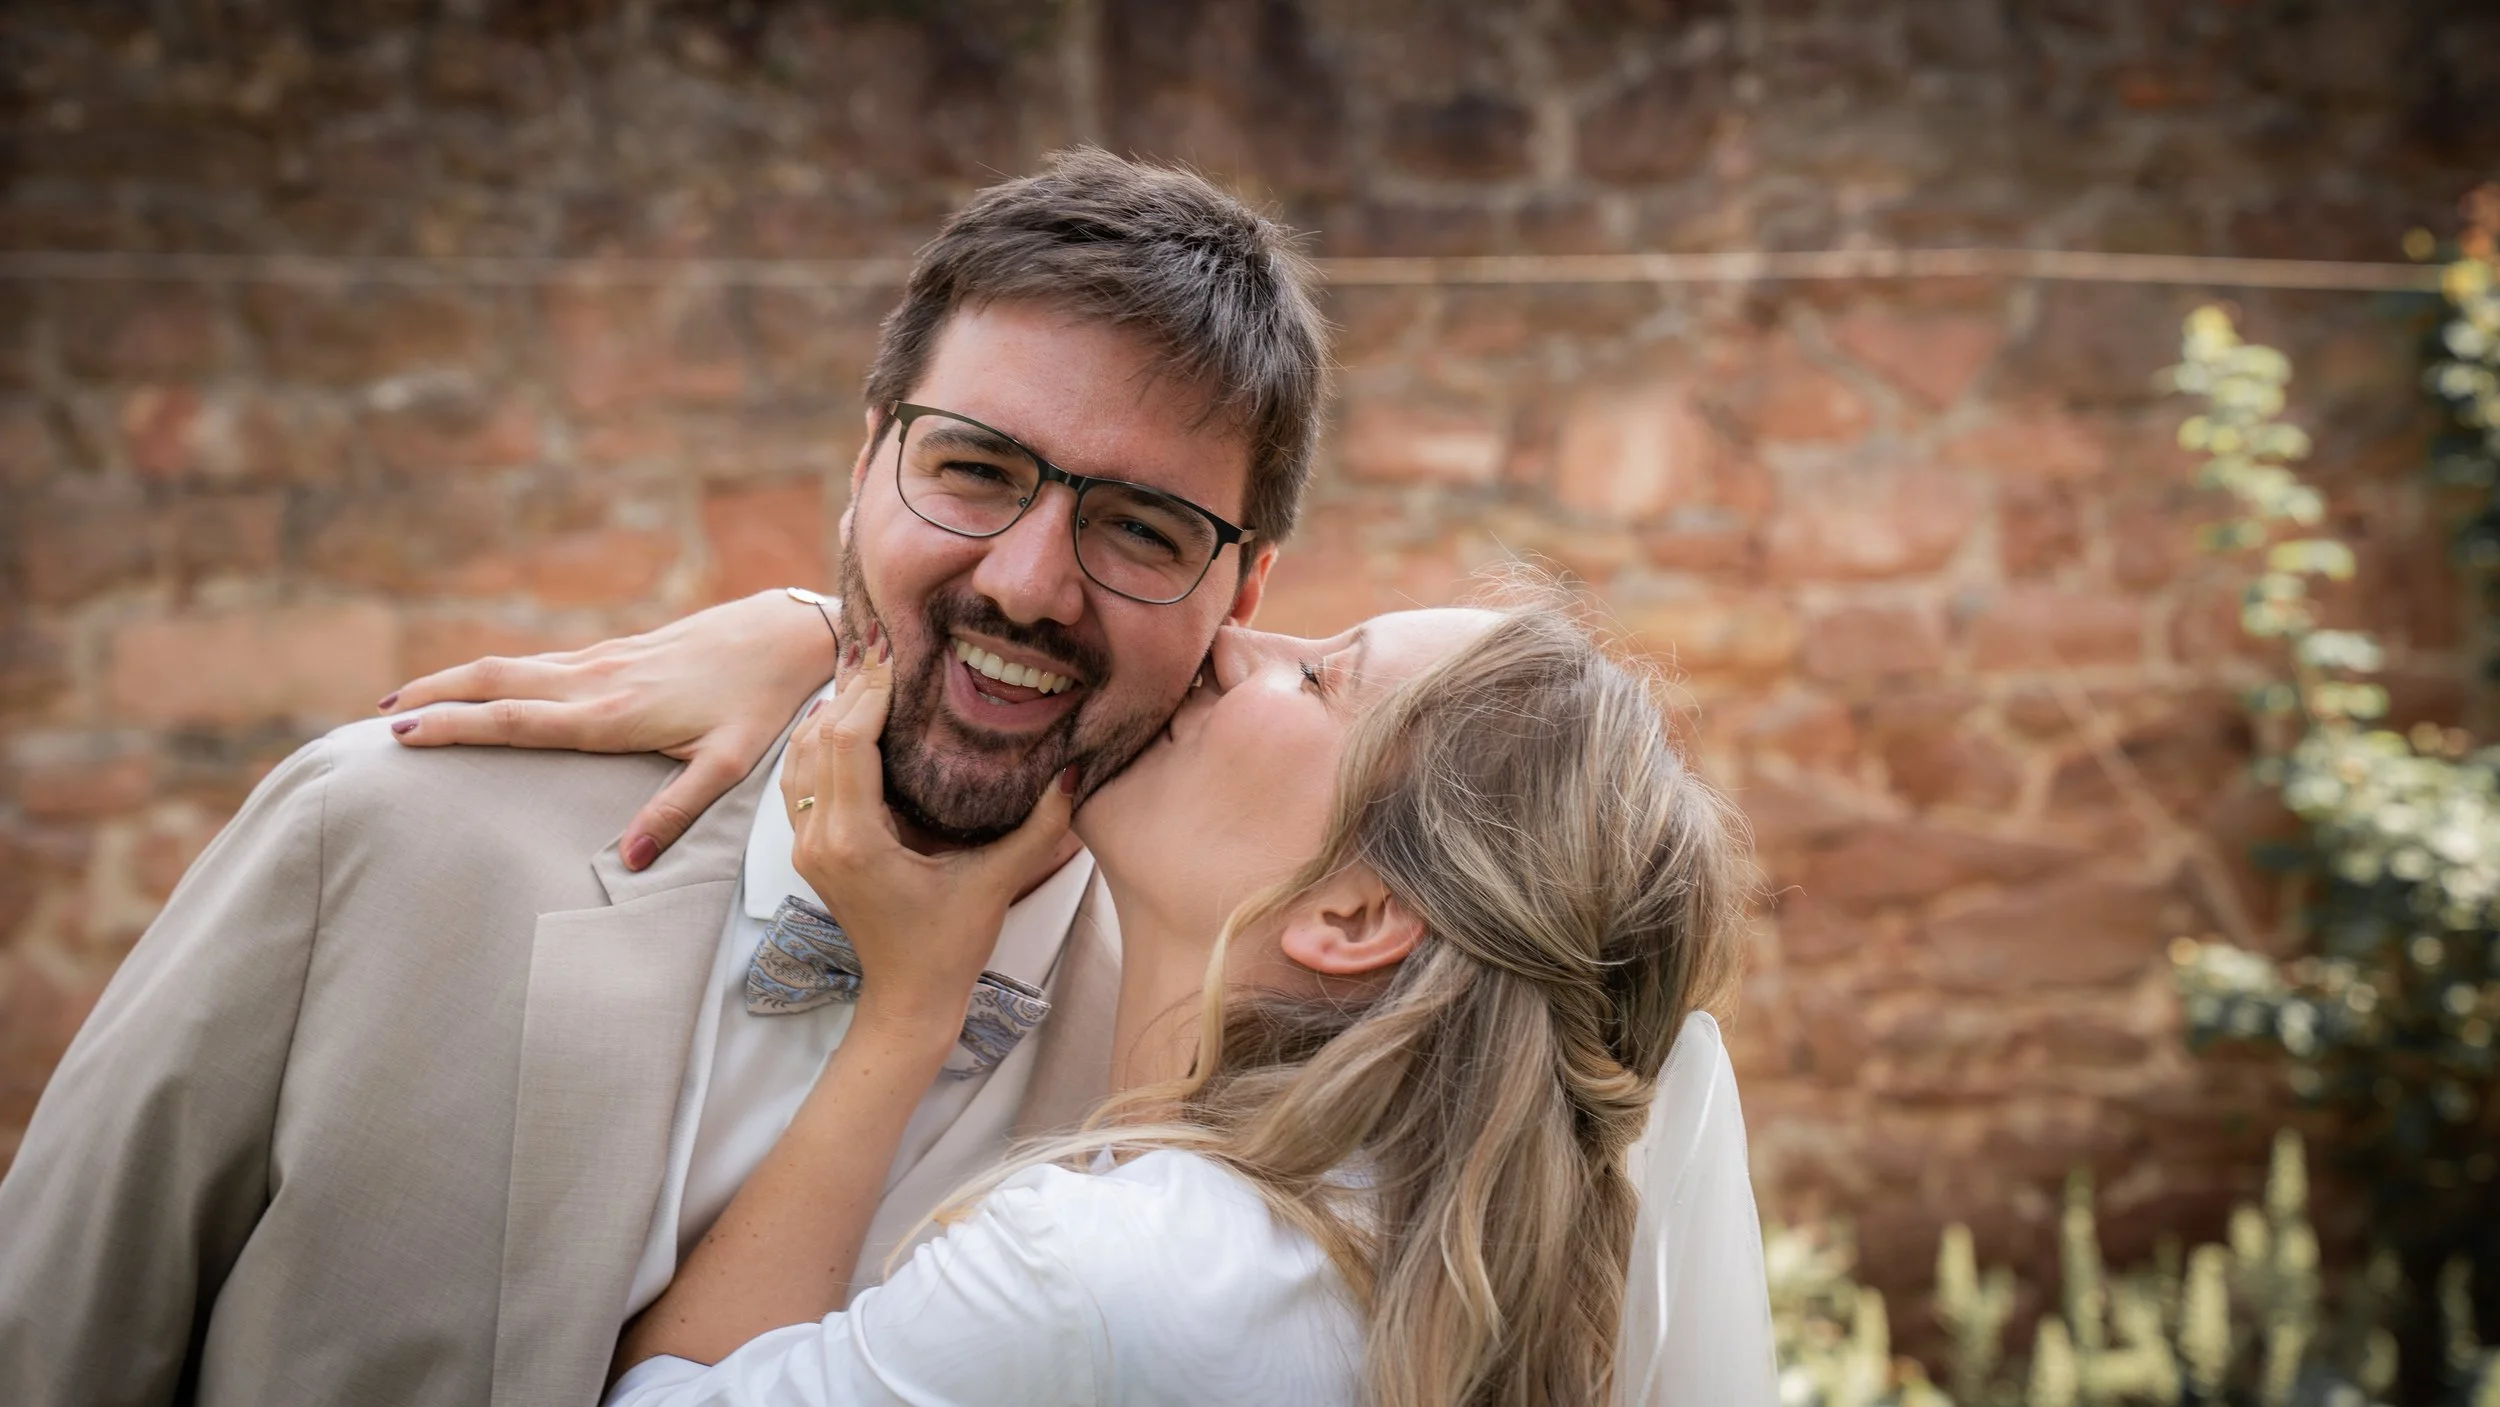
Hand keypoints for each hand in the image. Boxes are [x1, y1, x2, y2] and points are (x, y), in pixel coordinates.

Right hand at [382, 589, 840, 869]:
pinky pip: (539, 662)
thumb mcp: (728, 765)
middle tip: (375, 718)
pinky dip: (496, 675)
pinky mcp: (615, 651)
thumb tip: (634, 861)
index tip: (402, 732)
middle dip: (433, 695)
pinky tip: (482, 687)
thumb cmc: (760, 703)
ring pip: (512, 665)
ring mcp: (602, 660)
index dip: (456, 725)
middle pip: (495, 682)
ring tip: (406, 701)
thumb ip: (678, 812)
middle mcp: (596, 681)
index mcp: (612, 714)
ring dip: (456, 680)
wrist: (785, 632)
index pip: (516, 720)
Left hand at [780, 636, 1074, 1033]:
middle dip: (853, 689)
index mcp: (855, 841)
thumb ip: (1040, 827)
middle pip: (821, 738)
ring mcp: (806, 846)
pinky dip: (819, 741)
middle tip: (886, 647)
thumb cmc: (950, 946)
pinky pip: (800, 779)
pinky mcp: (809, 850)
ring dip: (831, 711)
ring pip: (800, 755)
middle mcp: (818, 839)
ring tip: (868, 672)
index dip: (871, 694)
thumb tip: (1076, 770)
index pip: (848, 742)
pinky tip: (847, 718)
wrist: (908, 998)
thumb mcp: (998, 882)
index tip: (901, 659)